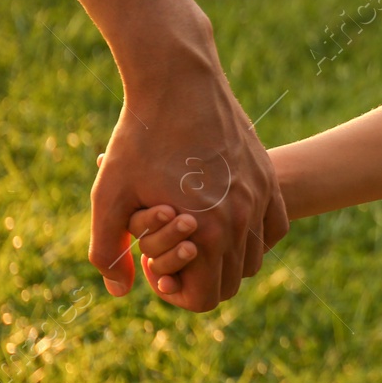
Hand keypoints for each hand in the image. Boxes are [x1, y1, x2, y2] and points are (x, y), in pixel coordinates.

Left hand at [89, 46, 288, 310]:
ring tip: (194, 232)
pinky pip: (274, 228)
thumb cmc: (139, 138)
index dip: (174, 293)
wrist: (179, 83)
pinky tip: (225, 218)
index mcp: (206, 234)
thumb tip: (121, 291)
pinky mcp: (268, 177)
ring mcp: (261, 197)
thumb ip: (107, 252)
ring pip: (254, 258)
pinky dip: (254, 236)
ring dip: (225, 258)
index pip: (205, 299)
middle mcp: (241, 220)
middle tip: (170, 249)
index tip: (152, 265)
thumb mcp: (108, 196)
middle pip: (231, 283)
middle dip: (200, 279)